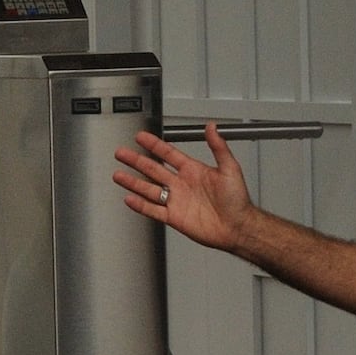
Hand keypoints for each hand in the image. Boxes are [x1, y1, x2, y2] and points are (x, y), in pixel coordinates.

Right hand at [113, 122, 255, 252]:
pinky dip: (140, 205)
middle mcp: (182, 184)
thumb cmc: (238, 200)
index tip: (141, 137)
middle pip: (153, 169)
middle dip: (136, 160)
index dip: (154, 145)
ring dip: (133, 182)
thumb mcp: (230, 168)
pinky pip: (153, 210)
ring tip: (118, 175)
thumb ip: (219, 147)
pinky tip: (130, 199)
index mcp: (193, 170)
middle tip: (121, 153)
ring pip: (149, 189)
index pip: (168, 153)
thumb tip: (212, 127)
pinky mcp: (174, 217)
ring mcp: (177, 201)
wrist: (238, 226)